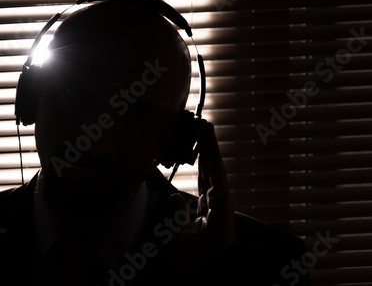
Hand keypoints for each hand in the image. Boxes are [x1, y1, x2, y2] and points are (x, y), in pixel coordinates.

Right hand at [167, 120, 234, 264]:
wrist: (209, 271)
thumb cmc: (197, 260)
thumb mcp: (182, 245)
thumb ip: (176, 220)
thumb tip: (173, 196)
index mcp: (218, 207)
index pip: (213, 171)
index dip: (208, 148)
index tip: (204, 128)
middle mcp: (220, 200)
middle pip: (213, 166)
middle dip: (207, 144)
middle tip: (201, 121)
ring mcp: (216, 201)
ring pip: (210, 170)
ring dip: (205, 151)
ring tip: (199, 132)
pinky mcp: (210, 205)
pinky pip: (206, 179)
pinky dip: (202, 164)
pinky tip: (198, 156)